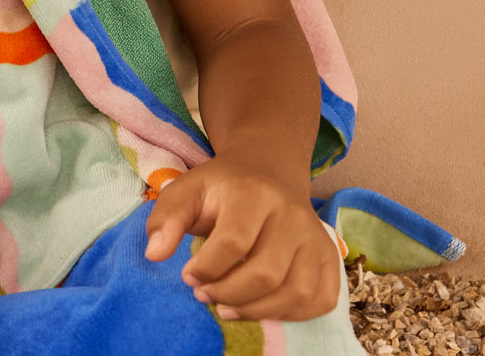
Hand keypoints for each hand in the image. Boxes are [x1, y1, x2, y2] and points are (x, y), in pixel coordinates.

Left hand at [144, 155, 340, 321]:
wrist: (267, 170)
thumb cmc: (221, 187)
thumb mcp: (186, 190)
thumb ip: (165, 219)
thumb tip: (154, 255)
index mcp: (254, 194)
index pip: (233, 243)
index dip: (206, 269)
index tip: (188, 275)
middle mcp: (292, 215)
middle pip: (266, 273)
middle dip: (228, 293)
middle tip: (203, 294)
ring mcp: (316, 237)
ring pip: (296, 292)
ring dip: (257, 310)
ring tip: (226, 307)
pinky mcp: (330, 256)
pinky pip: (321, 299)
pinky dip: (292, 314)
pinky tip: (261, 307)